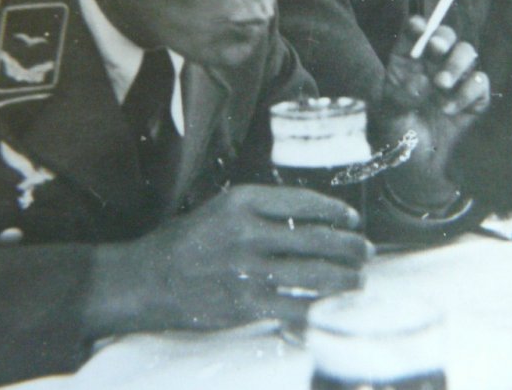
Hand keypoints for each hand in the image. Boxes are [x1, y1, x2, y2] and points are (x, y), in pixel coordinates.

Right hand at [84, 185, 370, 335]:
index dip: (334, 211)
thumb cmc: (183, 243)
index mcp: (241, 201)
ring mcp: (248, 270)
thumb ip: (258, 211)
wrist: (146, 280)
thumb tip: (308, 221)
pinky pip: (295, 307)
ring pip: (314, 274)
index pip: (303, 202)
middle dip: (349, 247)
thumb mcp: (218, 209)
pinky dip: (319, 310)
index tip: (351, 219)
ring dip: (344, 278)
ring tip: (359, 279)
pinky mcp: (246, 304)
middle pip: (316, 238)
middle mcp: (248, 231)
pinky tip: (333, 309)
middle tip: (365, 252)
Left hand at [378, 16, 489, 207]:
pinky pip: (480, 82)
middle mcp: (432, 66)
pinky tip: (450, 108)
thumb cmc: (399, 140)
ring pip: (466, 53)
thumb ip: (399, 97)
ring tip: (441, 84)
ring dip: (455, 64)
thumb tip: (422, 81)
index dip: (418, 26)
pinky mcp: (475, 98)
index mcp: (406, 63)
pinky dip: (467, 91)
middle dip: (442, 39)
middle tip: (435, 49)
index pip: (414, 34)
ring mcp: (455, 80)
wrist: (422, 171)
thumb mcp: (388, 117)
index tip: (418, 27)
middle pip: (444, 38)